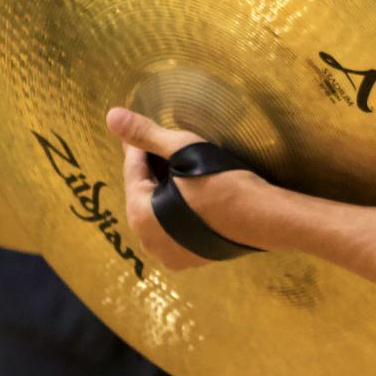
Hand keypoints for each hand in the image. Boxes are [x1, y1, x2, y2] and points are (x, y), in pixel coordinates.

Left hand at [107, 107, 260, 270]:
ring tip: (180, 169)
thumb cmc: (223, 181)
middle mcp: (149, 241)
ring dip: (165, 191)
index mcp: (140, 215)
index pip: (133, 170)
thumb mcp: (183, 149)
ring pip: (158, 213)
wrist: (265, 217)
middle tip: (165, 147)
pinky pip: (174, 229)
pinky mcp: (190, 259)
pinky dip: (178, 211)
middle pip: (144, 193)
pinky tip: (194, 195)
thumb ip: (145, 133)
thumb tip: (111, 116)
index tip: (145, 129)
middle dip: (152, 170)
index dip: (140, 146)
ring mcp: (170, 255)